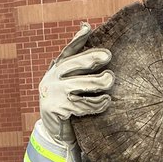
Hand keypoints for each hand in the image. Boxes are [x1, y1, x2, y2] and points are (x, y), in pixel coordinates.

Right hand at [38, 22, 113, 144]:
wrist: (55, 134)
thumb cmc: (69, 106)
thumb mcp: (70, 86)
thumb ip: (79, 71)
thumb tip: (95, 43)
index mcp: (56, 69)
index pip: (68, 52)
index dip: (78, 40)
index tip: (87, 28)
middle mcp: (52, 78)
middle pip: (73, 64)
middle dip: (91, 58)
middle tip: (108, 56)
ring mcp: (53, 93)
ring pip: (79, 84)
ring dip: (97, 82)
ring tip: (110, 80)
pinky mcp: (56, 108)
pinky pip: (82, 105)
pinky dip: (97, 103)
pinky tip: (106, 101)